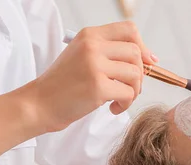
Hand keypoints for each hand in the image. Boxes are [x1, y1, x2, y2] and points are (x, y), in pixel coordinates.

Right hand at [30, 21, 156, 132]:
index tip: (149, 62)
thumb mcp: (82, 56)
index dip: (144, 46)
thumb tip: (150, 59)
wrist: (40, 103)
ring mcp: (94, 65)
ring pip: (136, 74)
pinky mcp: (98, 87)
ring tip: (120, 99)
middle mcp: (92, 46)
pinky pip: (128, 93)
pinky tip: (113, 108)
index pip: (129, 30)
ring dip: (134, 91)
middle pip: (136, 53)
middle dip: (140, 74)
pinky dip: (125, 104)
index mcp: (89, 35)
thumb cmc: (64, 84)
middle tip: (128, 88)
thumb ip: (109, 52)